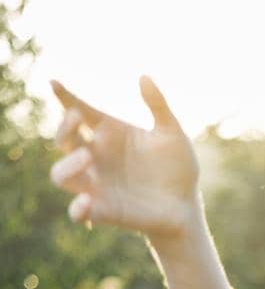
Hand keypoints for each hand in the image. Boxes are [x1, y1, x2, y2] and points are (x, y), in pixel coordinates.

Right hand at [48, 75, 202, 239]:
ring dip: (67, 165)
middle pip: (64, 140)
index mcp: (109, 132)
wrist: (187, 206)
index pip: (79, 110)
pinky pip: (77, 212)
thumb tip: (144, 76)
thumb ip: (158, 105)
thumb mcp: (172, 134)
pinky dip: (77, 208)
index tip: (54, 82)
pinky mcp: (103, 211)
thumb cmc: (178, 168)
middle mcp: (97, 157)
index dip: (64, 96)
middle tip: (79, 118)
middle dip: (64, 128)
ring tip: (87, 157)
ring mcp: (97, 185)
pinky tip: (87, 201)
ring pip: (60, 175)